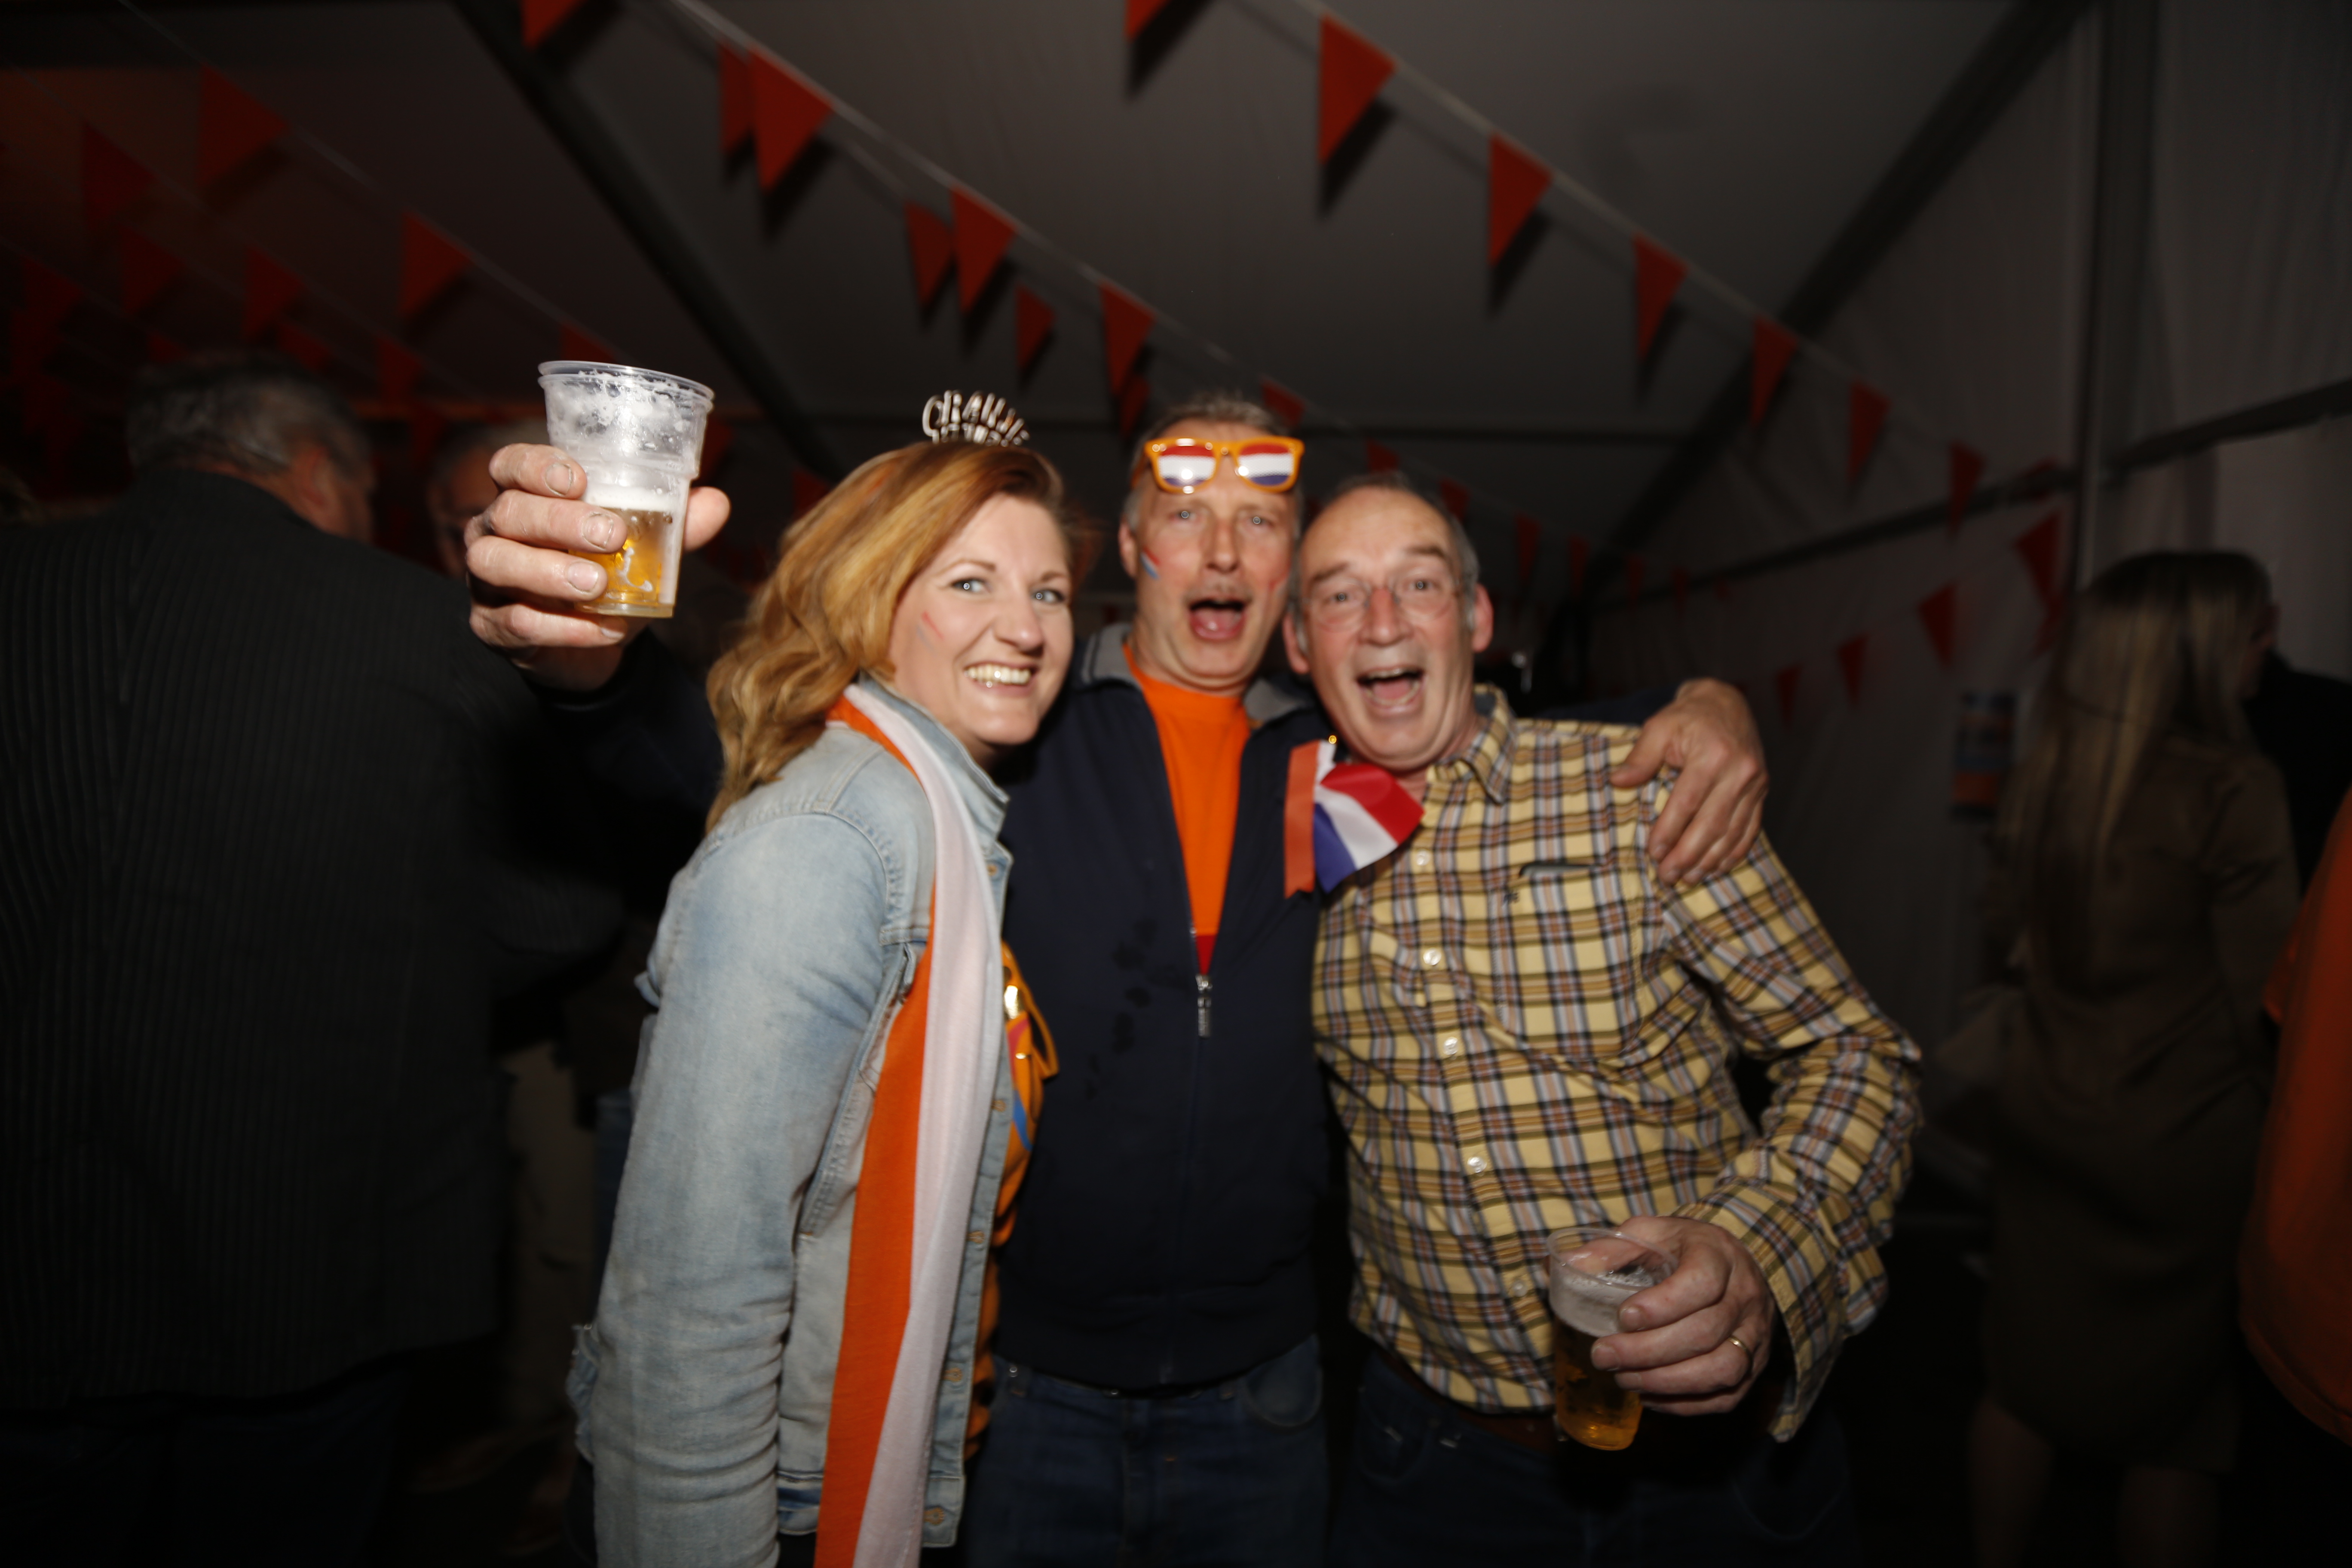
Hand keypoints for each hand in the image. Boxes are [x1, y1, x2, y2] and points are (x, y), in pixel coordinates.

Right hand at [465, 443, 733, 692]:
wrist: (588, 647)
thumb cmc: (605, 579)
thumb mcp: (641, 550)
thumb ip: (673, 526)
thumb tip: (715, 502)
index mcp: (525, 498)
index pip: (511, 466)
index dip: (535, 466)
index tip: (578, 480)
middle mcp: (493, 531)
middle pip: (507, 512)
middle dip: (558, 520)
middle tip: (610, 535)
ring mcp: (485, 580)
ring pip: (494, 562)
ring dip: (547, 571)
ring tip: (596, 584)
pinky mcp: (489, 626)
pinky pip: (513, 622)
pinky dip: (561, 627)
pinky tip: (602, 629)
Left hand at [1587, 1215, 1776, 1416]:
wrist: (1734, 1264)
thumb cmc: (1684, 1249)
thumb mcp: (1651, 1233)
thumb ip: (1612, 1248)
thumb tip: (1569, 1266)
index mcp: (1720, 1257)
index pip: (1702, 1283)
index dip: (1662, 1305)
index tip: (1623, 1316)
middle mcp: (1745, 1298)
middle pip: (1704, 1333)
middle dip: (1648, 1351)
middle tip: (1604, 1356)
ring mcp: (1755, 1336)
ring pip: (1721, 1370)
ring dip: (1667, 1381)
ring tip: (1624, 1378)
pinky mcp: (1754, 1367)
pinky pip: (1726, 1396)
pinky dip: (1685, 1403)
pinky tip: (1649, 1395)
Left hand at [1610, 677, 1765, 881]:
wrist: (1726, 703)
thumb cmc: (1688, 717)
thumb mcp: (1659, 727)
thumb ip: (1640, 756)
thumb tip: (1618, 782)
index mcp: (1713, 754)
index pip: (1688, 801)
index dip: (1670, 831)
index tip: (1654, 853)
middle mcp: (1739, 770)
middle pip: (1712, 823)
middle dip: (1689, 855)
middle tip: (1668, 876)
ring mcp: (1755, 783)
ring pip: (1733, 832)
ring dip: (1710, 860)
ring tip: (1688, 878)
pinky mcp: (1762, 791)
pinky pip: (1751, 829)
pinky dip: (1734, 852)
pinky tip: (1718, 868)